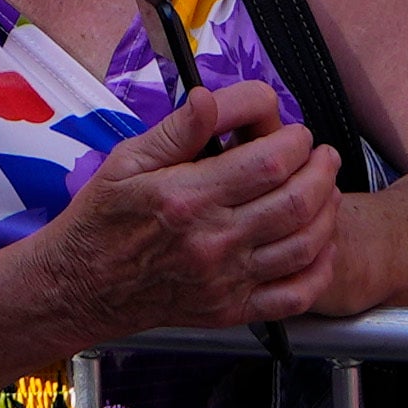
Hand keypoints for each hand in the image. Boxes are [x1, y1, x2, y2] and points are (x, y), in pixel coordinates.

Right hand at [10, 83, 347, 340]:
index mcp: (188, 198)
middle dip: (321, 170)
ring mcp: (225, 280)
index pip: (269, 161)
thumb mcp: (128, 161)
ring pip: (305, 245)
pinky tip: (320, 245)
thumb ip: (178, 130)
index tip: (294, 133)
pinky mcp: (230, 309)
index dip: (295, 141)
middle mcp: (212, 241)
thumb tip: (210, 97)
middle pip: (297, 202)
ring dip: (328, 213)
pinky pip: (295, 295)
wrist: (80, 286)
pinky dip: (319, 270)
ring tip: (326, 191)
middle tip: (321, 155)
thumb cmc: (103, 220)